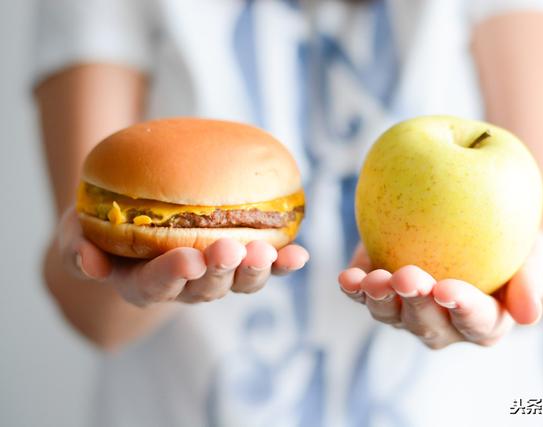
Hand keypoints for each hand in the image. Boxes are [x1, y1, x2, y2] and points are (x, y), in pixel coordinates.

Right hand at [57, 208, 308, 306]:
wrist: (135, 208)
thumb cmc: (103, 221)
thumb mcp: (78, 230)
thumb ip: (78, 248)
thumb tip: (89, 264)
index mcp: (141, 283)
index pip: (154, 286)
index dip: (172, 276)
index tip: (187, 260)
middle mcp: (182, 287)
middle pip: (204, 288)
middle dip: (219, 271)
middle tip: (229, 250)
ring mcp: (215, 276)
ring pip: (238, 282)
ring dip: (255, 271)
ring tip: (268, 252)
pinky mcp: (240, 259)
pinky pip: (265, 265)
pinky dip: (283, 264)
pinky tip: (299, 255)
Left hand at [338, 234, 542, 348]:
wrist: (471, 216)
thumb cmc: (510, 239)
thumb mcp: (533, 250)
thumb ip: (532, 279)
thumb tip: (529, 316)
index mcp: (485, 322)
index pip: (477, 323)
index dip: (462, 309)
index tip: (448, 290)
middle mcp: (443, 325)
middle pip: (428, 325)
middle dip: (416, 302)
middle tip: (408, 277)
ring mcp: (407, 311)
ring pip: (390, 316)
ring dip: (380, 300)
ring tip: (374, 279)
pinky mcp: (380, 291)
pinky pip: (363, 295)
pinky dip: (354, 289)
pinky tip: (348, 277)